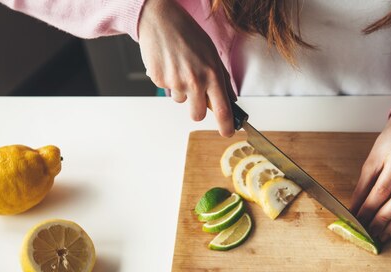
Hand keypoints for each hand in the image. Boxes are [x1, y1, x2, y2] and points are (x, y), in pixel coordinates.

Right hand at [138, 0, 236, 136]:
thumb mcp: (212, 53)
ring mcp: (175, 82)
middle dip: (197, 109)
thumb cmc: (188, 34)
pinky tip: (169, 64)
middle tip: (196, 93)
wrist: (160, 20)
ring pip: (181, 101)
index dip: (226, 126)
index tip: (228, 132)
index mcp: (212, 74)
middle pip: (197, 115)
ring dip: (182, 90)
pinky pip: (168, 90)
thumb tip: (230, 99)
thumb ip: (222, 78)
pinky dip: (169, 80)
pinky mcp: (159, 80)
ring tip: (180, 67)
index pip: (222, 109)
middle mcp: (194, 81)